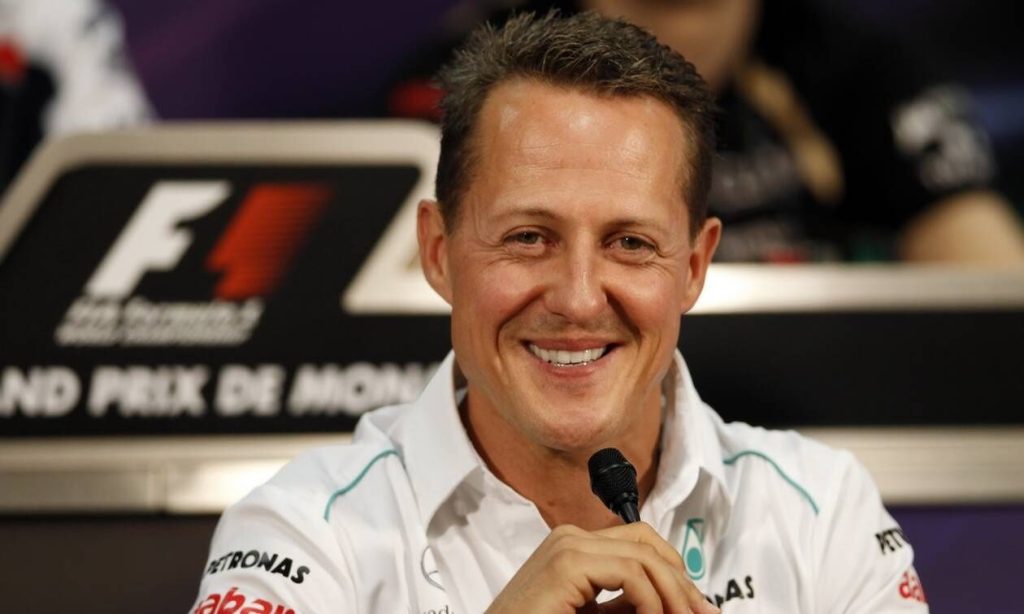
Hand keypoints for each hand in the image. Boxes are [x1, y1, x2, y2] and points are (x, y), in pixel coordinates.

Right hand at [485, 522, 718, 613]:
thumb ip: (626, 609)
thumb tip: (678, 607)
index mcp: (574, 548)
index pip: (640, 543)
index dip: (675, 573)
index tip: (697, 608)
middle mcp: (570, 539)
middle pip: (647, 542)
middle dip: (682, 582)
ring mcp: (567, 547)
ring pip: (644, 557)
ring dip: (673, 595)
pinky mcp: (566, 564)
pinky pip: (630, 573)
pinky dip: (651, 601)